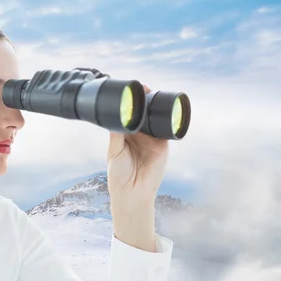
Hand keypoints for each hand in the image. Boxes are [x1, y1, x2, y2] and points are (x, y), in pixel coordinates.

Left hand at [106, 85, 169, 251]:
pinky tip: (165, 110)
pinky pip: (165, 130)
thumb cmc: (119, 174)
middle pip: (142, 114)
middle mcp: (138, 135)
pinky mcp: (162, 145)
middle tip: (143, 88)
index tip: (130, 91)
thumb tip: (117, 115)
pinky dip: (166, 120)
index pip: (128, 114)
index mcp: (124, 135)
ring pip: (153, 119)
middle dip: (143, 101)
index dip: (130, 103)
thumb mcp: (114, 150)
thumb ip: (117, 133)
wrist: (132, 192)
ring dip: (154, 107)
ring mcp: (151, 139)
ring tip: (151, 94)